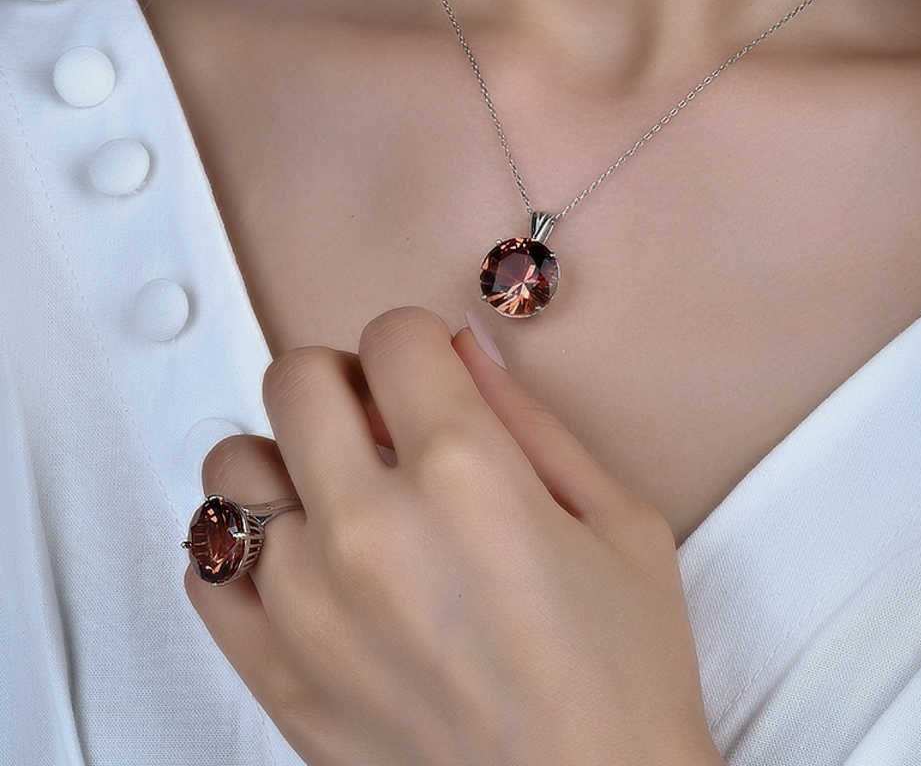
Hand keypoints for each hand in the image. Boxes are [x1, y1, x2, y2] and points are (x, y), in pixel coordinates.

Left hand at [184, 306, 723, 765]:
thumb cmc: (620, 683)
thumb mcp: (618, 521)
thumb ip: (532, 419)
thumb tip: (465, 352)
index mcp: (466, 474)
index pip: (391, 335)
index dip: (417, 343)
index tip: (429, 373)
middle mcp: (372, 529)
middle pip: (294, 378)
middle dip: (342, 378)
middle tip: (380, 420)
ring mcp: (311, 606)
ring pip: (233, 467)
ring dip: (285, 460)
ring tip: (337, 494)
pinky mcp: (279, 677)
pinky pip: (204, 570)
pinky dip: (241, 546)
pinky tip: (300, 559)